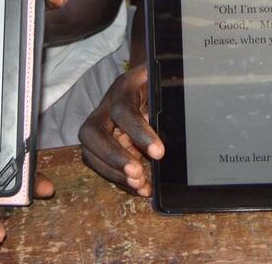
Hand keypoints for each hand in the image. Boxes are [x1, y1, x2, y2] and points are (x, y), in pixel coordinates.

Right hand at [79, 65, 163, 196]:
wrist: (145, 82)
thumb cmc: (157, 82)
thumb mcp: (164, 82)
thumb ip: (168, 95)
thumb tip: (180, 120)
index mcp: (123, 88)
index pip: (123, 110)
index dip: (138, 132)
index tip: (159, 153)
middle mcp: (105, 108)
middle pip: (92, 133)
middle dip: (113, 157)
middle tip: (137, 174)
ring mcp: (100, 128)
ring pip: (90, 152)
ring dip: (114, 173)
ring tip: (139, 185)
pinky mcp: (101, 145)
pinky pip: (102, 165)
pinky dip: (119, 180)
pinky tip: (140, 188)